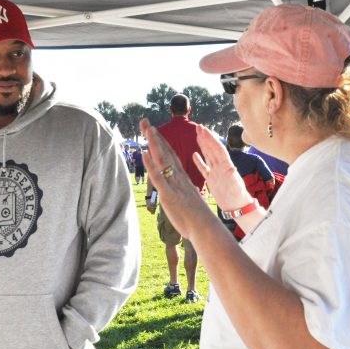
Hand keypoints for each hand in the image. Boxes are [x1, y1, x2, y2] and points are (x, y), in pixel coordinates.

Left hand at [140, 118, 211, 240]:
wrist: (204, 227)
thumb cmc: (196, 217)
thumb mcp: (188, 200)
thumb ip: (182, 193)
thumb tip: (178, 192)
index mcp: (181, 177)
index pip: (169, 155)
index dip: (161, 141)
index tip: (153, 130)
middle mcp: (177, 176)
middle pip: (164, 151)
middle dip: (154, 136)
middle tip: (144, 121)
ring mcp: (173, 184)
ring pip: (162, 159)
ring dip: (153, 143)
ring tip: (146, 128)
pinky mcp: (168, 194)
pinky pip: (158, 176)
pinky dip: (151, 164)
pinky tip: (145, 154)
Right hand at [193, 125, 251, 210]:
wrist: (237, 208)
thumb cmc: (238, 198)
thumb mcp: (236, 188)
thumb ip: (233, 178)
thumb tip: (232, 168)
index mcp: (226, 166)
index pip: (218, 149)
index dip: (211, 139)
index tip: (204, 130)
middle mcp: (221, 167)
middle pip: (212, 149)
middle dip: (206, 138)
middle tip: (199, 127)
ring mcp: (216, 173)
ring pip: (208, 156)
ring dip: (203, 145)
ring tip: (197, 135)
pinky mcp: (212, 180)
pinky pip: (204, 168)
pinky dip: (199, 161)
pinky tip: (194, 154)